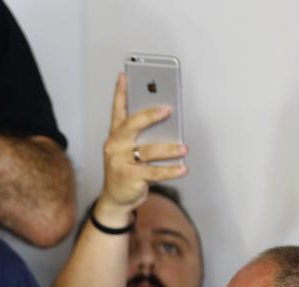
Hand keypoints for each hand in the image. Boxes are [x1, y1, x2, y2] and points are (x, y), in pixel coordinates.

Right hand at [97, 73, 187, 216]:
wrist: (115, 199)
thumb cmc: (126, 170)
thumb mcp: (129, 150)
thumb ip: (143, 137)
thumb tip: (168, 125)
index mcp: (115, 135)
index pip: (117, 110)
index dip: (120, 92)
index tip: (125, 75)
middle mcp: (115, 146)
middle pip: (131, 125)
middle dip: (149, 116)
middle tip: (167, 110)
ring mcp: (119, 162)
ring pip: (146, 151)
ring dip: (168, 150)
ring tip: (183, 148)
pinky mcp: (129, 177)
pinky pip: (153, 172)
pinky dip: (170, 171)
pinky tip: (182, 168)